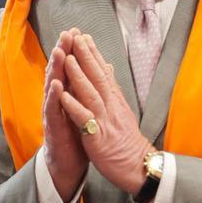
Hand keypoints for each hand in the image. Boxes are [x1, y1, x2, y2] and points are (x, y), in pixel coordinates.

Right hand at [43, 37, 88, 201]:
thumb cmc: (76, 135)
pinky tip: (55, 85)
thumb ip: (85, 90)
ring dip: (55, 69)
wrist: (68, 163)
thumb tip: (95, 70)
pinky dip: (54, 97)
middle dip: (62, 51)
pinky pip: (52, 111)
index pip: (69, 68)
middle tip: (66, 33)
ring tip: (59, 52)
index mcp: (67, 95)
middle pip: (59, 72)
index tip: (78, 31)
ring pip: (52, 87)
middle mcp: (57, 101)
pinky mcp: (52, 129)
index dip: (73, 50)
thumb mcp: (83, 108)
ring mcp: (53, 113)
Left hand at [57, 31, 149, 195]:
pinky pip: (84, 119)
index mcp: (114, 100)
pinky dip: (74, 106)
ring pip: (90, 93)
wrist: (137, 166)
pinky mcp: (98, 136)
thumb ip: (113, 89)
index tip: (83, 36)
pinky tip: (64, 95)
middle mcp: (111, 106)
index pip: (103, 72)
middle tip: (75, 36)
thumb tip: (107, 67)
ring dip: (78, 75)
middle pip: (97, 77)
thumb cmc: (126, 141)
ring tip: (67, 58)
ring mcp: (105, 120)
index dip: (93, 54)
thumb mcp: (121, 111)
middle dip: (85, 56)